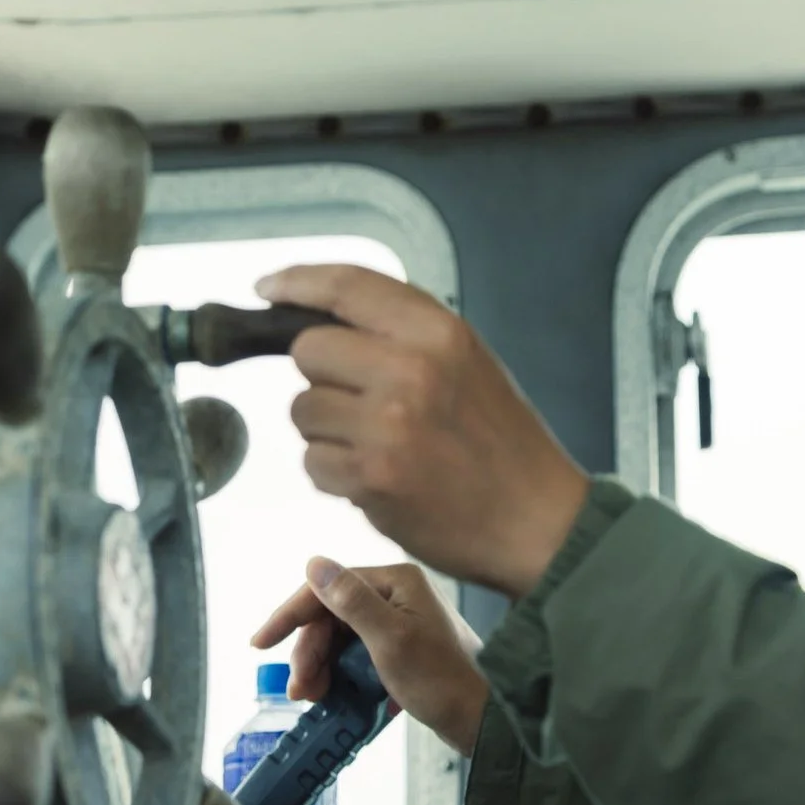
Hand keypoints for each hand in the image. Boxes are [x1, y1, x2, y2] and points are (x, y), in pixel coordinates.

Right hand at [250, 559, 489, 756]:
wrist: (484, 721)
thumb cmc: (444, 681)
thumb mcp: (390, 640)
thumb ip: (350, 601)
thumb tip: (314, 564)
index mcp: (397, 582)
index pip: (328, 588)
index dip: (290, 615)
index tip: (261, 643)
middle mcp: (398, 595)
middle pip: (331, 616)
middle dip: (309, 652)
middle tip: (301, 689)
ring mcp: (401, 623)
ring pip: (341, 639)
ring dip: (321, 667)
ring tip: (315, 697)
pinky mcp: (403, 650)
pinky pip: (358, 656)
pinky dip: (342, 675)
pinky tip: (336, 696)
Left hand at [257, 264, 588, 597]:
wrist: (536, 523)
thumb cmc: (502, 444)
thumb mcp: (468, 363)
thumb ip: (403, 335)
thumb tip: (318, 319)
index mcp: (439, 331)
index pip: (346, 286)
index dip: (297, 282)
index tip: (268, 289)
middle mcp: (410, 369)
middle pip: (309, 349)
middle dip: (322, 377)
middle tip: (361, 403)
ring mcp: (387, 424)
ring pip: (303, 410)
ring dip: (327, 431)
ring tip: (378, 447)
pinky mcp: (370, 476)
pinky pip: (313, 462)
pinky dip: (335, 474)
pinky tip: (378, 479)